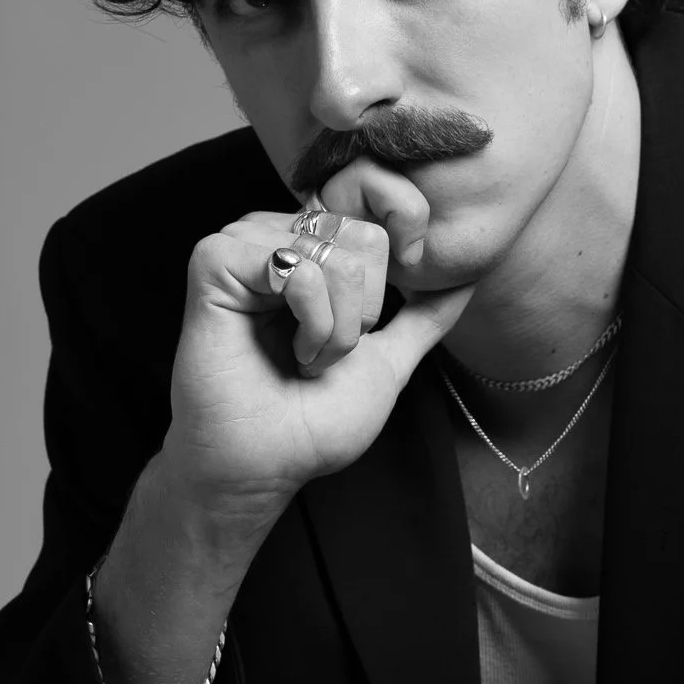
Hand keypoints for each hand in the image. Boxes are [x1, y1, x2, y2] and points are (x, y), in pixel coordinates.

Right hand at [161, 156, 471, 520]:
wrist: (268, 462)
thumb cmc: (315, 421)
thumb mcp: (388, 361)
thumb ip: (424, 317)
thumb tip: (469, 277)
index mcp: (311, 250)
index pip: (376, 222)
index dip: (383, 287)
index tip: (360, 333)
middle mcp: (277, 236)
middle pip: (364, 237)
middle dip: (361, 314)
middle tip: (322, 354)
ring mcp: (243, 243)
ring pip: (333, 255)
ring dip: (335, 327)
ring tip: (304, 358)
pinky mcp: (215, 259)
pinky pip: (293, 266)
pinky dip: (309, 319)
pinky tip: (286, 350)